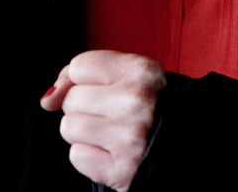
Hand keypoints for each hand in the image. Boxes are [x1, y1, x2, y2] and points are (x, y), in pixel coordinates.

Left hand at [41, 50, 165, 191]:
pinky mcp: (121, 169)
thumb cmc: (157, 109)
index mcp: (141, 72)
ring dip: (85, 133)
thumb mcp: (134, 77)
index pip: (78, 67)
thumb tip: (48, 98)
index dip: (85, 80)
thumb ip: (88, 74)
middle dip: (85, 108)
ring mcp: (128, 137)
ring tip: (113, 134)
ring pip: (69, 127)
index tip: (103, 90)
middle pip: (71, 99)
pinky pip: (77, 156)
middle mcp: (135, 101)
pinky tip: (112, 152)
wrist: (189, 147)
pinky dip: (90, 157)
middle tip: (114, 115)